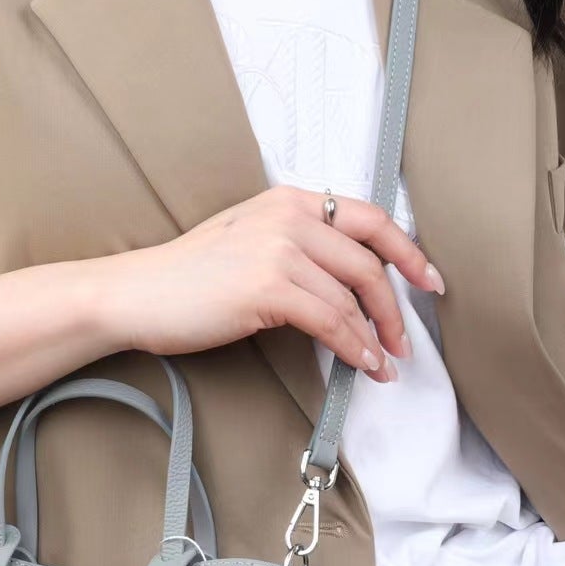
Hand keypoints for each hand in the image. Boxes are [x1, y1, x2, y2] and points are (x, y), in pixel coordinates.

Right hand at [95, 183, 444, 381]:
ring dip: (376, 337)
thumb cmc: (187, 278)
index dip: (408, 252)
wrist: (136, 294)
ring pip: (352, 297)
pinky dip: (354, 348)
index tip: (428, 281)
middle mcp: (290, 217)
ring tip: (384, 364)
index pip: (370, 218)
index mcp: (289, 200)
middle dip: (395, 308)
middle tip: (405, 341)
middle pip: (368, 262)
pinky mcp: (268, 288)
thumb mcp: (247, 239)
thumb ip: (296, 244)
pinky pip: (331, 322)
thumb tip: (346, 282)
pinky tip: (362, 365)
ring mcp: (279, 250)